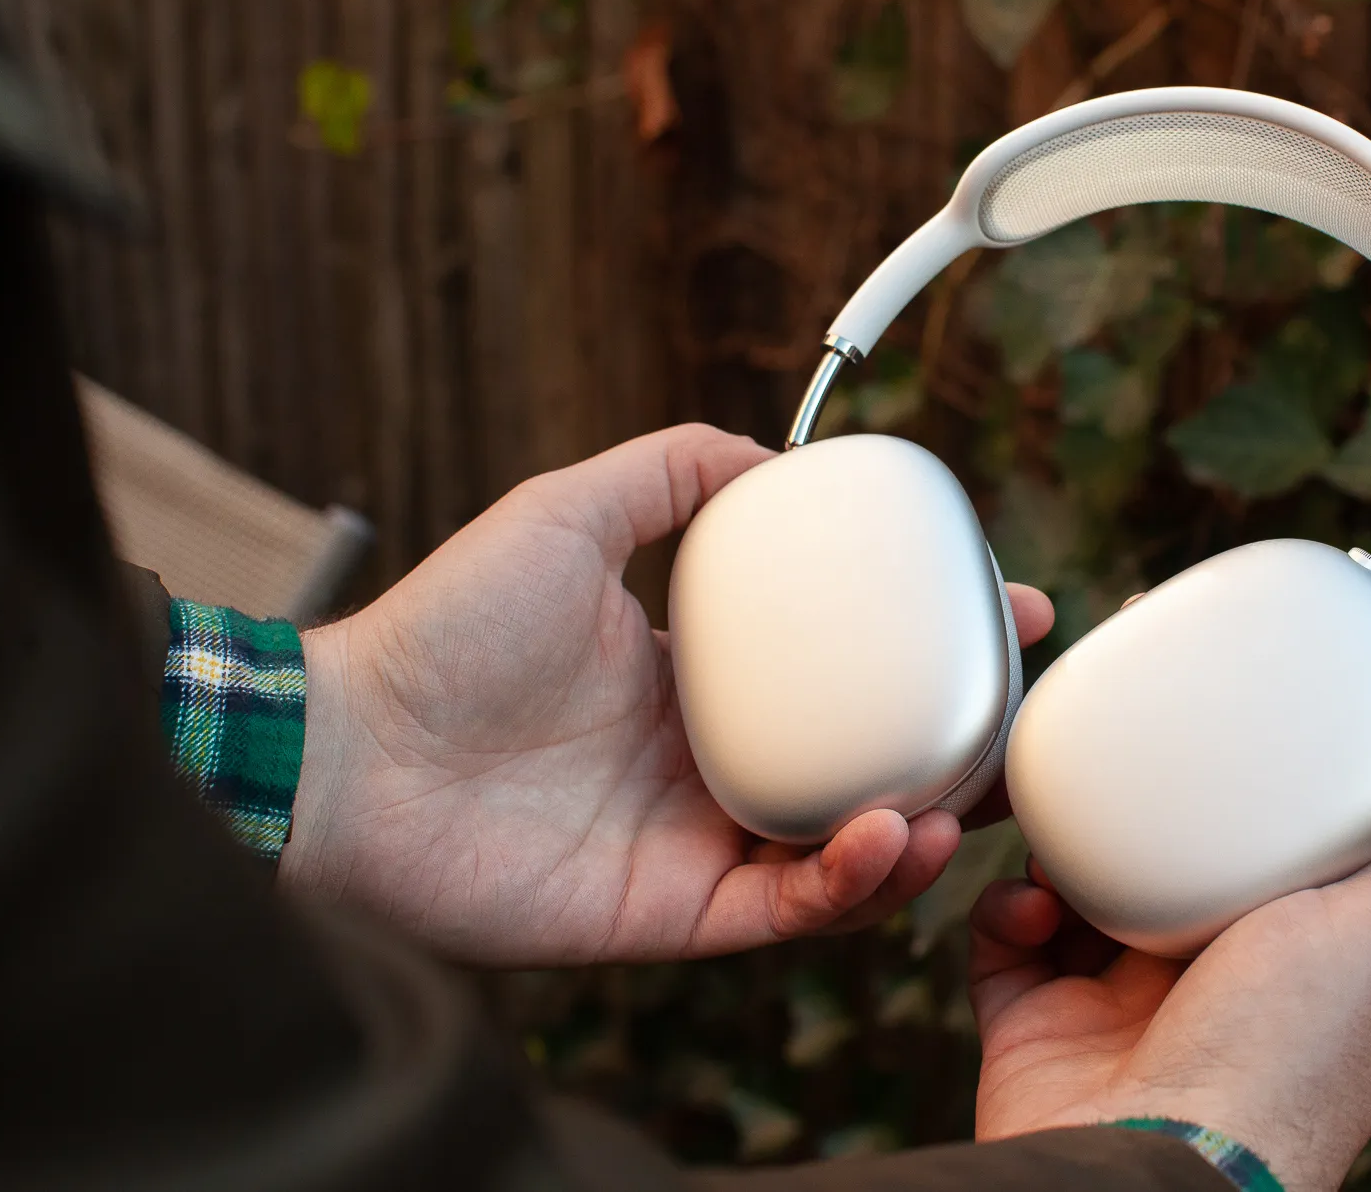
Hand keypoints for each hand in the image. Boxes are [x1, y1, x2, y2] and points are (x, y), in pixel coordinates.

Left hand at [280, 424, 1054, 967]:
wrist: (348, 751)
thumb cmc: (442, 629)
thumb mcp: (568, 511)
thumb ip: (667, 469)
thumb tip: (774, 455)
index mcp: (695, 678)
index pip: (840, 667)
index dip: (929, 644)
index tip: (1009, 607)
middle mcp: (706, 763)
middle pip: (862, 764)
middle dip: (957, 749)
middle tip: (1022, 717)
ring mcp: (693, 843)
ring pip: (841, 851)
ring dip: (919, 829)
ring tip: (964, 797)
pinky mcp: (669, 917)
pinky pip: (785, 910)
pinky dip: (848, 884)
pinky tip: (887, 837)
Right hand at [969, 808, 1370, 1191]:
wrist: (1157, 1160)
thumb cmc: (1282, 1056)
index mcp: (1295, 972)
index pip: (1271, 864)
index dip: (1249, 806)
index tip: (1223, 750)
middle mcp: (1213, 995)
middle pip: (1170, 868)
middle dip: (1143, 817)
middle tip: (1127, 778)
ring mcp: (1121, 1016)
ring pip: (1080, 895)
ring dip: (1064, 850)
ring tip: (1068, 837)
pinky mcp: (1039, 1030)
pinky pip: (1006, 945)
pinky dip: (1006, 908)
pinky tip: (1031, 900)